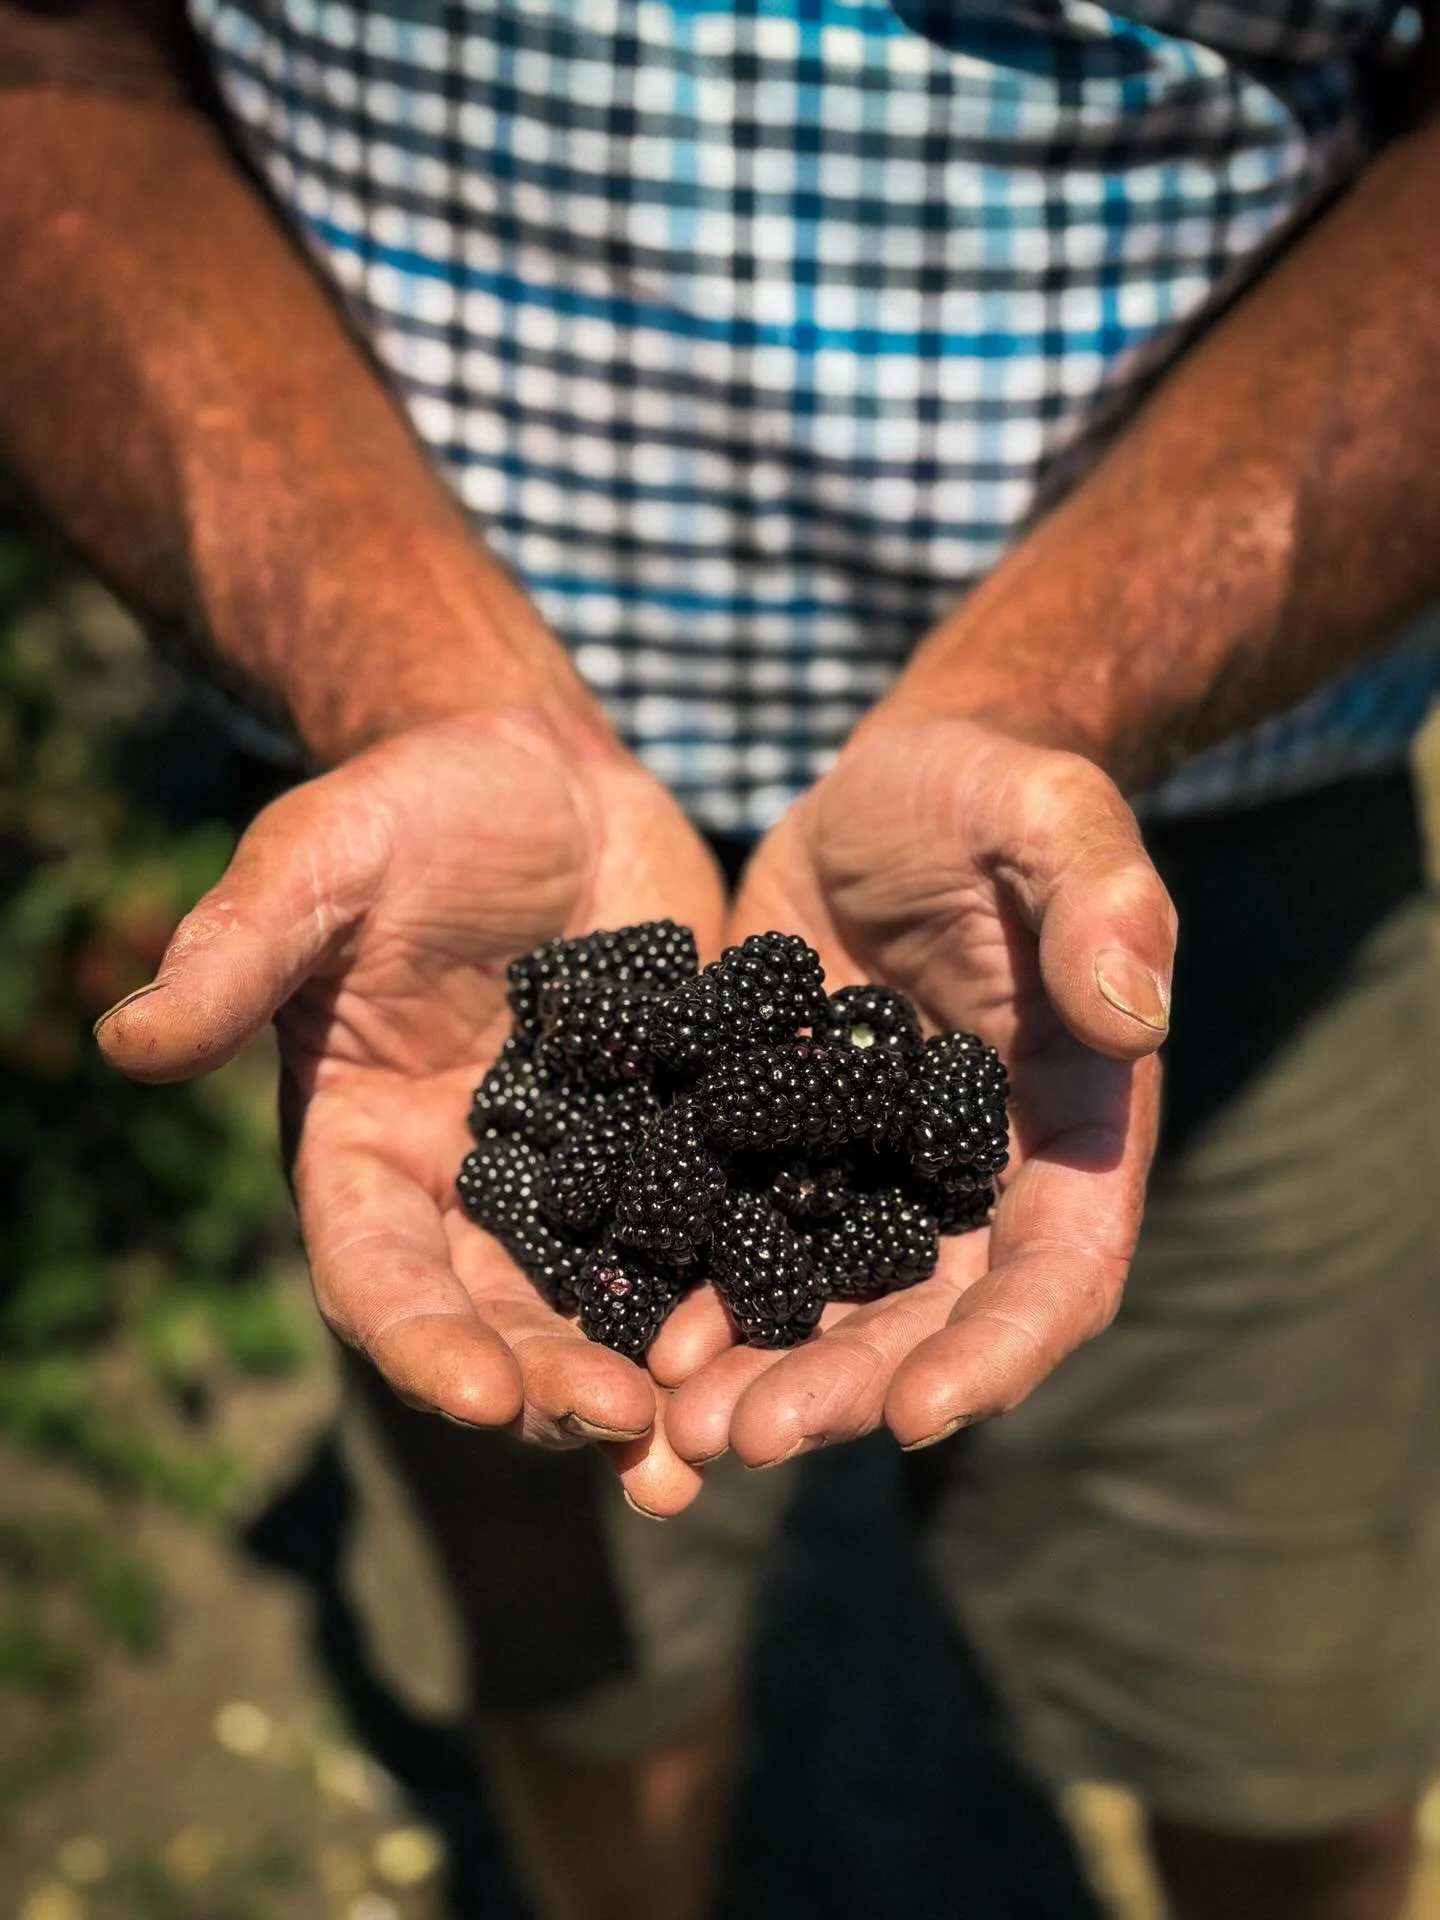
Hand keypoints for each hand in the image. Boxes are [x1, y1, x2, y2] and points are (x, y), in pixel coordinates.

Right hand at [96, 710, 725, 1512]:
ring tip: (710, 1441)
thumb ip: (241, 950)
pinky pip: (709, 1230)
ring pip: (609, 1304)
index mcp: (365, 1149)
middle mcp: (468, 1189)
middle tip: (628, 1434)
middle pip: (501, 1320)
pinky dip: (739, 1291)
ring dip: (653, 1377)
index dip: (423, 1344)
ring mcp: (581, 1175)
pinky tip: (797, 1337)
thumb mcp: (323, 860)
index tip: (481, 1403)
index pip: (378, 1272)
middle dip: (556, 1387)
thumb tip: (126, 1043)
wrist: (546, 773)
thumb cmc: (414, 805)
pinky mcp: (675, 1141)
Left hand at [656, 717, 1174, 1466]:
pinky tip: (629, 1327)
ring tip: (672, 1421)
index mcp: (1071, 1132)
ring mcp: (872, 1180)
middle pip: (925, 1323)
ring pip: (827, 1310)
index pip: (1058, 1272)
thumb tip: (1133, 1012)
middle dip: (841, 1389)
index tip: (915, 1418)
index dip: (997, 1353)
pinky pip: (743, 1244)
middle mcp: (975, 1184)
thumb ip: (1099, 898)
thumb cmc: (986, 793)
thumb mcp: (1043, 813)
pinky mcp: (781, 1154)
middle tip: (740, 1438)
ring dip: (759, 1373)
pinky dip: (697, 1296)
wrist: (884, 796)